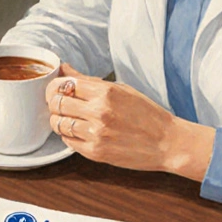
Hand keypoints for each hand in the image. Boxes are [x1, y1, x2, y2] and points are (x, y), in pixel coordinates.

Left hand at [45, 64, 215, 180]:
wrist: (167, 142)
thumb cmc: (146, 114)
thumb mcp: (120, 89)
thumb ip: (89, 80)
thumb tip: (64, 68)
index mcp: (106, 93)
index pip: (63, 85)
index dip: (55, 86)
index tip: (57, 88)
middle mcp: (99, 112)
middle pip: (56, 104)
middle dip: (54, 102)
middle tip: (60, 104)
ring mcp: (96, 134)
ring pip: (57, 124)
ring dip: (59, 120)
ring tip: (69, 118)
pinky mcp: (96, 152)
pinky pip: (67, 141)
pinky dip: (68, 135)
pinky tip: (79, 131)